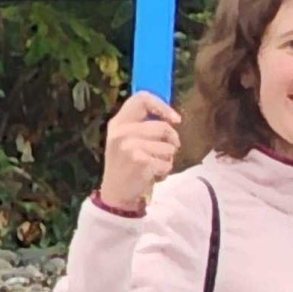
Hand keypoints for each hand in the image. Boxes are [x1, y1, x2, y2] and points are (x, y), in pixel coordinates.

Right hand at [99, 92, 182, 212]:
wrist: (116, 193)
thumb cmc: (127, 164)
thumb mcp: (126, 139)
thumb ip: (142, 125)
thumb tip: (171, 116)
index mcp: (118, 122)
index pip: (141, 99)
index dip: (162, 106)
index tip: (176, 119)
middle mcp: (121, 132)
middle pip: (163, 126)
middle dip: (172, 141)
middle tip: (166, 152)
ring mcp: (129, 147)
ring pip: (169, 147)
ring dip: (168, 158)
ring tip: (153, 164)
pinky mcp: (140, 162)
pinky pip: (167, 163)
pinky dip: (165, 171)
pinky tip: (152, 174)